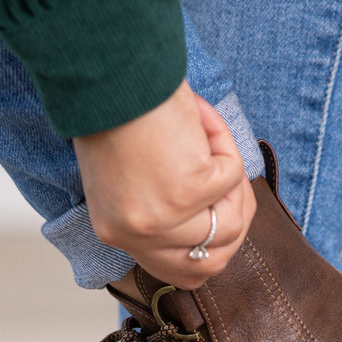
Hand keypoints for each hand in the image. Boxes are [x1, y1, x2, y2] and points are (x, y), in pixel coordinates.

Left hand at [73, 81, 255, 288]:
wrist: (107, 69)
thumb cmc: (116, 109)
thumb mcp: (128, 175)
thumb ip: (160, 205)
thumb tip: (212, 218)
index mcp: (116, 232)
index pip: (180, 271)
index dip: (210, 247)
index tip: (218, 211)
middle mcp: (137, 234)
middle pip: (212, 262)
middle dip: (234, 222)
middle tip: (231, 181)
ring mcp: (162, 219)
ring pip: (231, 226)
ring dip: (234, 184)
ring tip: (213, 144)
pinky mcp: (186, 192)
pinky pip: (231, 178)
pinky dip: (224, 143)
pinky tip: (199, 118)